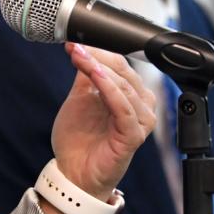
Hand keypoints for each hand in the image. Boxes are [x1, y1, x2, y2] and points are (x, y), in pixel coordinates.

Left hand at [51, 43, 155, 201]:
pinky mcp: (133, 137)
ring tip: (81, 58)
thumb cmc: (79, 138)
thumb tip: (82, 45)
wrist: (72, 171)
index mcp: (131, 95)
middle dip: (98, 57)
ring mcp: (140, 122)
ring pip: (125, 87)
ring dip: (101, 69)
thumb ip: (85, 73)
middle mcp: (141, 106)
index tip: (76, 42)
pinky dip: (110, 90)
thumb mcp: (79, 97)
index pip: (121, 64)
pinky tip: (95, 75)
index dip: (99, 51)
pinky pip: (124, 109)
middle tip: (75, 48)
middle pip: (125, 72)